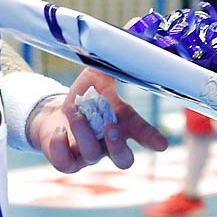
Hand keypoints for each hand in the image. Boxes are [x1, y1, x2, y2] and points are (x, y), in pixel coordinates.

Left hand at [29, 70, 167, 172]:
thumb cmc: (84, 97)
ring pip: (92, 154)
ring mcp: (88, 156)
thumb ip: (107, 70)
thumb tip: (117, 53)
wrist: (55, 112)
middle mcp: (109, 145)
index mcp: (122, 124)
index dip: (152, 139)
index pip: (142, 133)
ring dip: (82, 130)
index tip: (161, 144)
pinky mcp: (67, 162)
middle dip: (118, 145)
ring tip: (73, 110)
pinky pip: (65, 163)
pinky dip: (60, 147)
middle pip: (124, 159)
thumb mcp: (96, 78)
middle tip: (110, 127)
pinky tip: (59, 131)